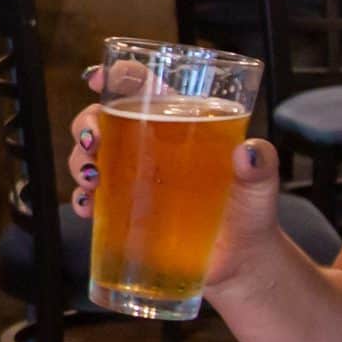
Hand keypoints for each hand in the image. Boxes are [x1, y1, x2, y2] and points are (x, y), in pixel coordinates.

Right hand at [65, 63, 291, 296]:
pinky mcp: (127, 213)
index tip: (98, 79)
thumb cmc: (250, 214)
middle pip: (106, 119)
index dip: (117, 76)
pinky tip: (88, 207)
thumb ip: (261, 166)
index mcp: (182, 123)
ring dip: (80, 161)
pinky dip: (83, 200)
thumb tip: (248, 152)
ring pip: (92, 156)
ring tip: (92, 179)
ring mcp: (135, 180)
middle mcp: (152, 146)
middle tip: (93, 139)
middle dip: (87, 122)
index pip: (144, 88)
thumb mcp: (260, 185)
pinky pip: (94, 200)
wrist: (241, 265)